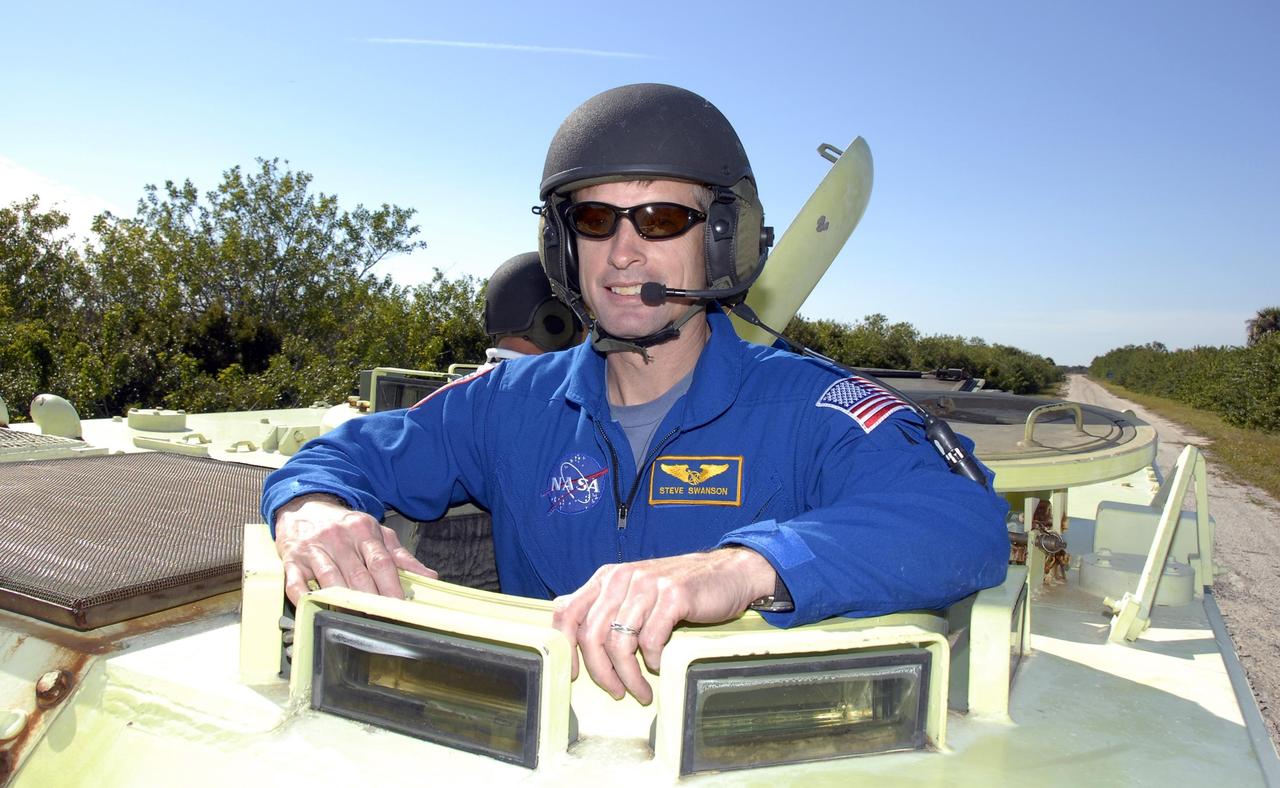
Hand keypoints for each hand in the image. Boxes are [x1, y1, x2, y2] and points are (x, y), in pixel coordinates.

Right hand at [274, 494, 437, 603]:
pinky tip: (313, 608)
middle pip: (358, 574)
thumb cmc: (345, 525)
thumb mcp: (376, 532)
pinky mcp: (292, 560)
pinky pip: (296, 582)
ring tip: (355, 620)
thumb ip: (400, 556)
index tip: (400, 606)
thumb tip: (429, 577)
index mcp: (363, 530)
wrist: (305, 506)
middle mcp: (339, 538)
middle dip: (371, 599)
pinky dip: (303, 597)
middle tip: (382, 619)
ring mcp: (314, 548)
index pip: (381, 562)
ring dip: (342, 600)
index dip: (391, 586)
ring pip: (330, 579)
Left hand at [551, 548, 774, 704]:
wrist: (729, 573)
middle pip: (592, 634)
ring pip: (620, 641)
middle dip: (601, 672)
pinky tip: (660, 665)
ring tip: (640, 691)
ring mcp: (648, 584)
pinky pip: (651, 639)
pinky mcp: (674, 595)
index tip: (574, 675)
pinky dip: (653, 660)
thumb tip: (568, 621)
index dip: (564, 647)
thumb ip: (605, 604)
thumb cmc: (680, 589)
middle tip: (616, 692)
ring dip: (629, 675)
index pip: (567, 612)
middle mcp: (622, 577)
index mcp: (607, 577)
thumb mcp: (636, 590)